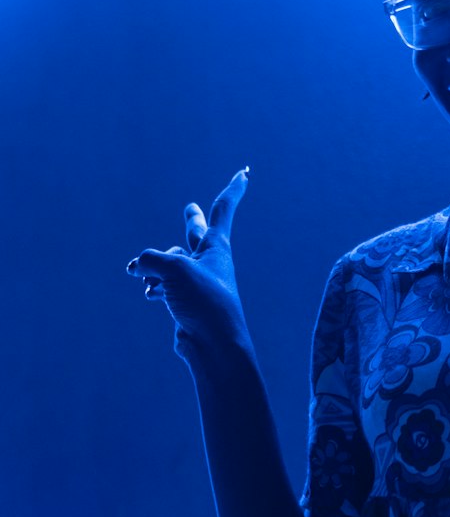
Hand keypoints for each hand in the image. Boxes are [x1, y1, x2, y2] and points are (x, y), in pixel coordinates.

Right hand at [127, 168, 250, 363]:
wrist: (214, 345)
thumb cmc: (204, 302)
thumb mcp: (173, 269)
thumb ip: (150, 259)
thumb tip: (137, 267)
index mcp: (217, 246)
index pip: (223, 209)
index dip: (233, 189)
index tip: (246, 172)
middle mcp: (209, 261)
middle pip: (197, 235)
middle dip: (192, 222)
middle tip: (191, 209)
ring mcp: (197, 282)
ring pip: (171, 264)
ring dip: (155, 266)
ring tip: (141, 273)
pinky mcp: (186, 302)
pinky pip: (163, 286)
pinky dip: (154, 287)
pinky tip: (150, 293)